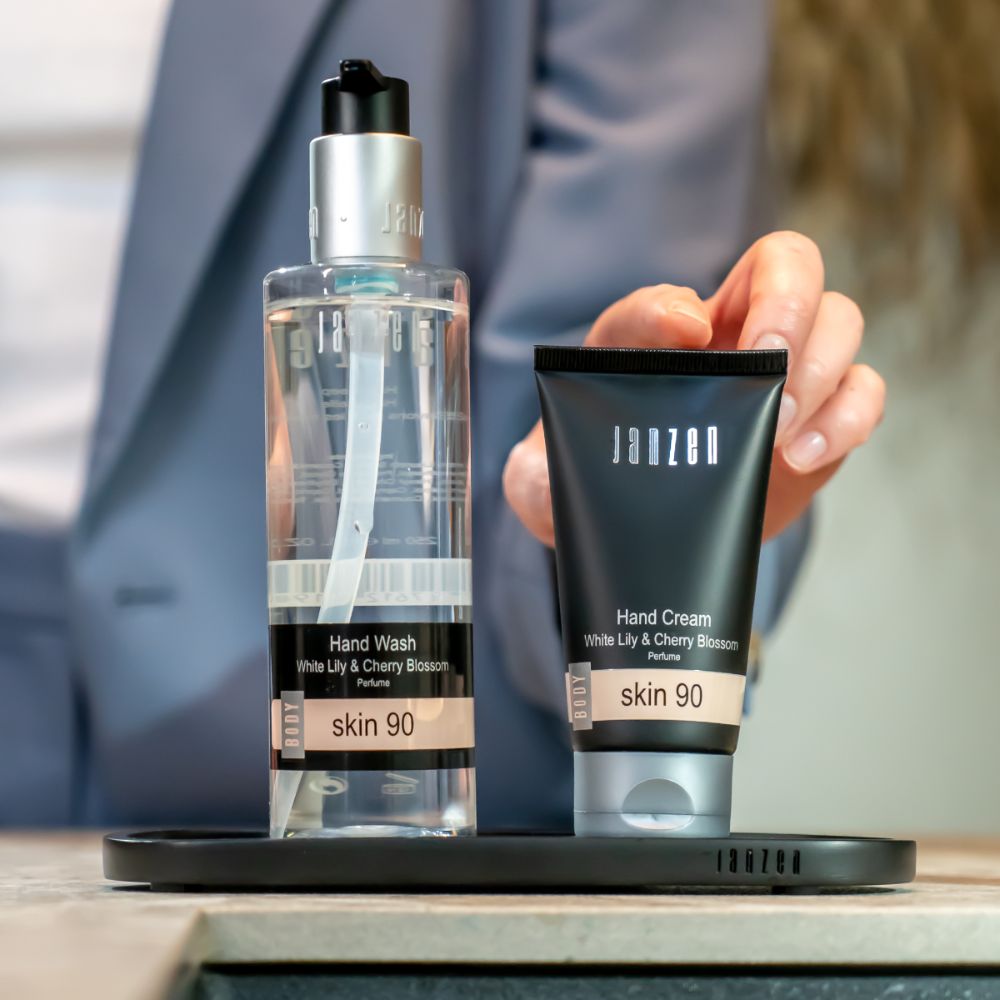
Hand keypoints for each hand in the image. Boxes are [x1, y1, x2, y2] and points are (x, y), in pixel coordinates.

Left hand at [503, 231, 885, 543]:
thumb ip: (531, 471)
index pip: (667, 295)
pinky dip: (850, 416)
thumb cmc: (598, 492)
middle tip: (764, 377)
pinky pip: (864, 392)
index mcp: (656, 340)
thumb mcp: (546, 481)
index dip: (670, 308)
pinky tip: (805, 454)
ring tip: (782, 436)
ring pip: (840, 320)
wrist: (645, 538)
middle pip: (789, 265)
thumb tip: (545, 461)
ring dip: (821, 367)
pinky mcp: (821, 422)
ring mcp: (783, 375)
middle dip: (786, 310)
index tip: (681, 337)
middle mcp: (729, 338)